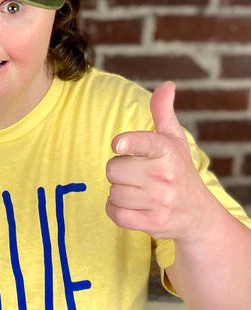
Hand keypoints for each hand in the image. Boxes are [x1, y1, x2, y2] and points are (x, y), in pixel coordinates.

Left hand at [105, 82, 210, 239]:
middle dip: (118, 171)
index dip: (128, 144)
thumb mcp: (173, 140)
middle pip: (113, 169)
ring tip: (137, 190)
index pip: (145, 144)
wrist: (197, 214)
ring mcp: (160, 202)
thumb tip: (166, 86)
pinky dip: (115, 210)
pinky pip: (115, 213)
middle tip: (135, 174)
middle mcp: (165, 176)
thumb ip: (163, 112)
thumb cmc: (178, 170)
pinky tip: (130, 205)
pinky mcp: (152, 223)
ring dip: (118, 191)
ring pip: (113, 192)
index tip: (117, 145)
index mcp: (167, 151)